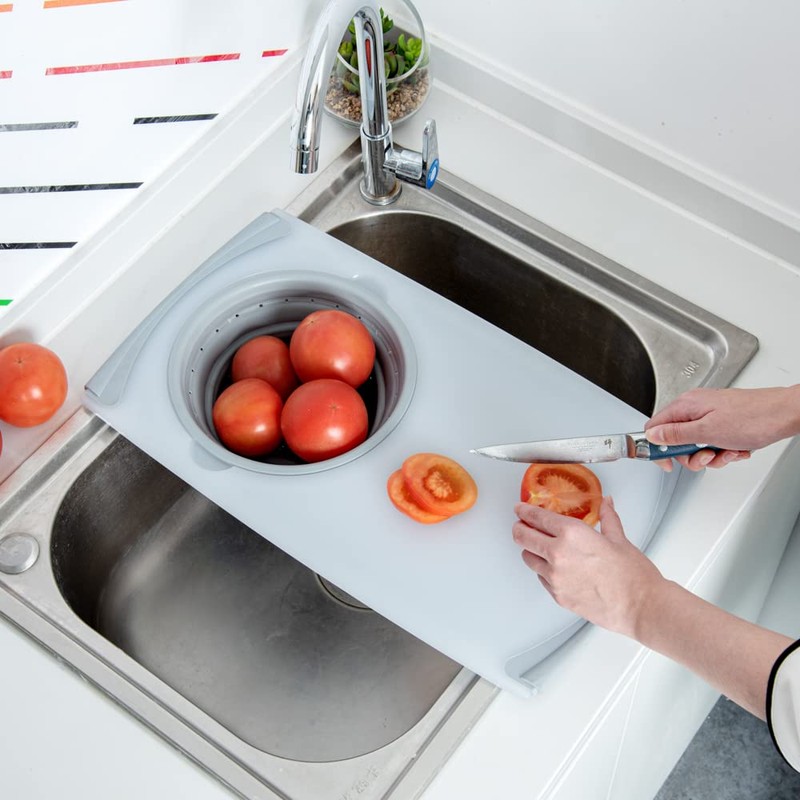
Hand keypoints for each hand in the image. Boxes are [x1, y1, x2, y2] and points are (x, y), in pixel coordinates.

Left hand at [512, 497, 664, 636]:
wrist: (641, 607)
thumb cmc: (633, 575)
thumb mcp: (619, 539)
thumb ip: (608, 517)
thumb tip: (606, 503)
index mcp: (572, 534)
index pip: (537, 517)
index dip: (524, 511)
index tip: (520, 509)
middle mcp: (558, 555)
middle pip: (522, 537)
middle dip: (519, 528)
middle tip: (521, 525)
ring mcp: (555, 578)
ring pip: (528, 558)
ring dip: (530, 550)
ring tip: (538, 547)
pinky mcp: (557, 596)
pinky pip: (541, 578)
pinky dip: (543, 570)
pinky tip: (554, 567)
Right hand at [644, 386, 799, 470]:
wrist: (785, 414)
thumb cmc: (754, 418)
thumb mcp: (708, 432)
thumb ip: (676, 435)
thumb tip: (653, 436)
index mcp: (685, 405)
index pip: (655, 427)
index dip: (657, 448)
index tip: (667, 462)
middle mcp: (694, 407)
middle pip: (676, 439)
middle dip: (691, 455)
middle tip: (706, 457)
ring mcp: (709, 414)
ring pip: (695, 444)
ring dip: (710, 455)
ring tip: (726, 452)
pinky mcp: (722, 420)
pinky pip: (712, 442)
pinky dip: (722, 450)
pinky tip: (735, 448)